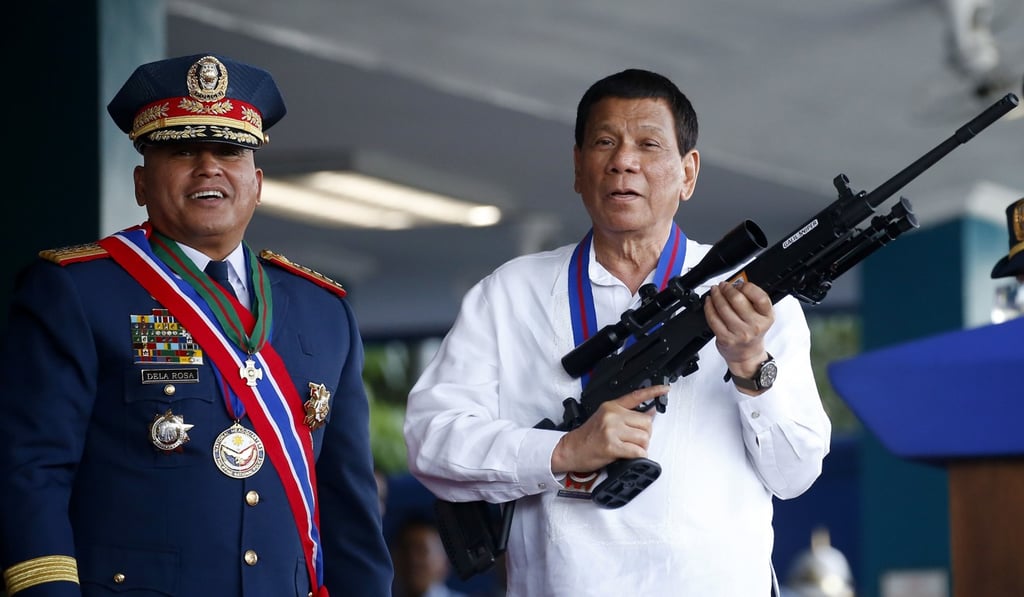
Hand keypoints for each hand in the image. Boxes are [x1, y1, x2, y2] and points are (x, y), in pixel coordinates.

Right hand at [550, 384, 666, 474]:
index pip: (636, 396)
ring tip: (630, 448)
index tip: (665, 389)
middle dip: (645, 434)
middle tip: (635, 440)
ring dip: (642, 447)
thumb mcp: (604, 418)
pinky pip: (637, 451)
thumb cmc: (587, 437)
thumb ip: (625, 414)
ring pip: (644, 437)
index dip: (653, 391)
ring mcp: (612, 430)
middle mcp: (612, 416)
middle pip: (646, 422)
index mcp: (611, 406)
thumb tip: (649, 413)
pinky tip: (630, 455)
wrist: (570, 449)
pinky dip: (638, 456)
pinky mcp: (611, 446)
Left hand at [704, 278, 773, 378]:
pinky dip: (709, 307)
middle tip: (723, 286)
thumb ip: (753, 300)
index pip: (760, 297)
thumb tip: (736, 284)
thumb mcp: (761, 316)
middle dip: (727, 289)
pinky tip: (709, 302)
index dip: (747, 287)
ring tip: (715, 291)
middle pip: (737, 300)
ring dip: (716, 295)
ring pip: (723, 308)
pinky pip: (713, 319)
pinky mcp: (725, 338)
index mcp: (767, 317)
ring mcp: (739, 333)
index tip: (740, 284)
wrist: (747, 356)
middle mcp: (754, 326)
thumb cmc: (753, 333)